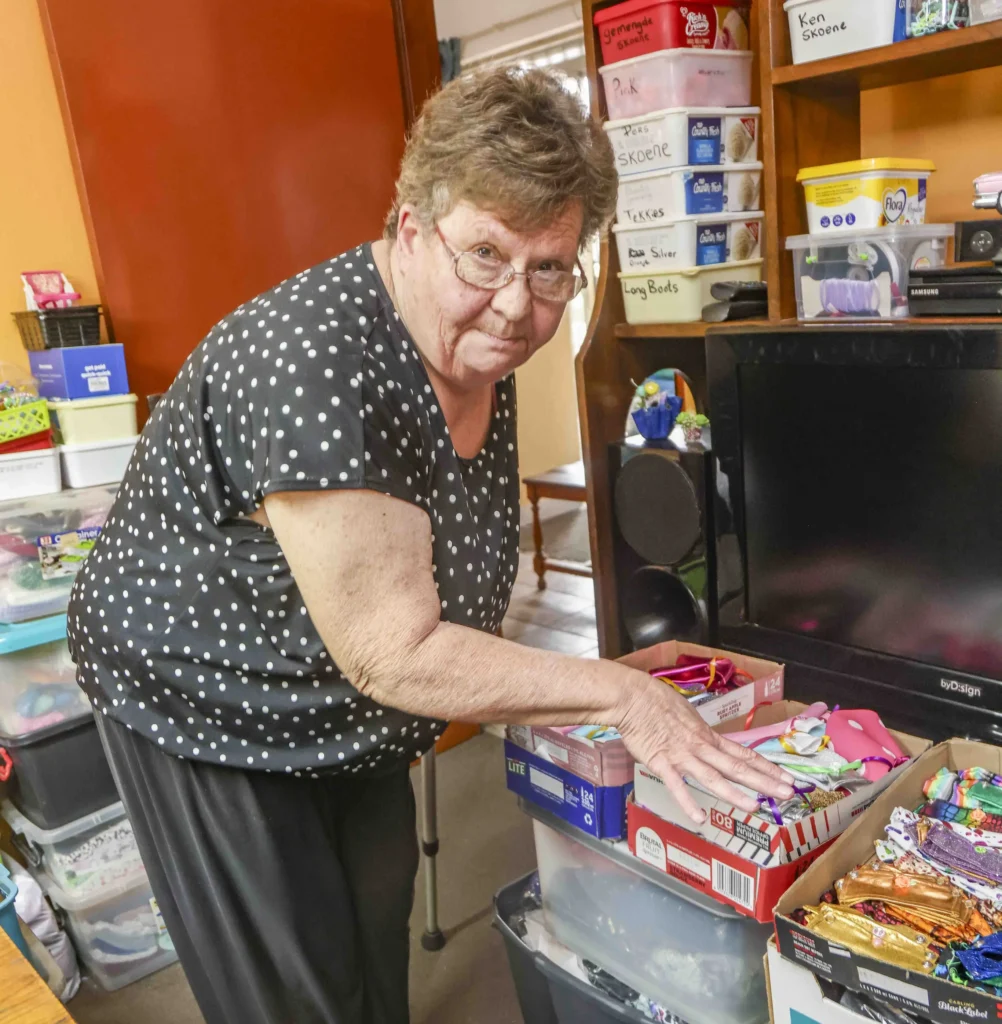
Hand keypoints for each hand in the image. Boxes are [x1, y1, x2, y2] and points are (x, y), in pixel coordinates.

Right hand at [618, 675, 793, 824]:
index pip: (743, 754)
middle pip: (736, 767)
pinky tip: (700, 817)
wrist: (633, 696)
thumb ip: (698, 733)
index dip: (766, 767)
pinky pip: (676, 786)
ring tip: (755, 807)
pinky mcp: (661, 762)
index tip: (786, 777)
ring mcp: (682, 756)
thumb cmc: (656, 700)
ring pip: (713, 777)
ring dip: (734, 793)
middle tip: (787, 793)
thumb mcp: (687, 715)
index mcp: (707, 736)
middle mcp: (700, 747)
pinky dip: (688, 802)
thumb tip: (709, 742)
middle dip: (764, 782)